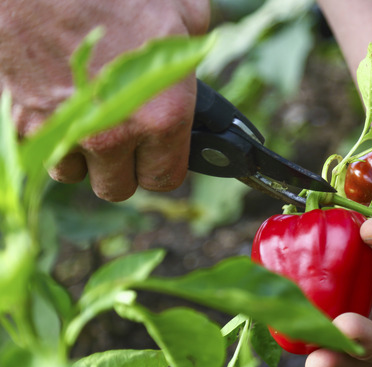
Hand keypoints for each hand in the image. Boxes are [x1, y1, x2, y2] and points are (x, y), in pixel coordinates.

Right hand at [0, 0, 209, 200]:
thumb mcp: (181, 12)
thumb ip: (191, 56)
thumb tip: (195, 71)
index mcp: (162, 115)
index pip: (165, 178)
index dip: (163, 164)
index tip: (159, 151)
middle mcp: (113, 134)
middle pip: (117, 186)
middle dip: (122, 165)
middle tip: (123, 132)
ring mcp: (63, 131)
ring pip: (72, 172)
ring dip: (80, 153)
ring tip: (86, 113)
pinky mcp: (19, 121)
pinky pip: (38, 148)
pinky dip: (46, 132)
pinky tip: (54, 99)